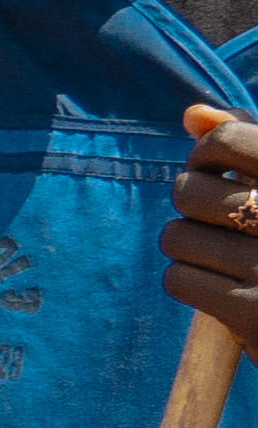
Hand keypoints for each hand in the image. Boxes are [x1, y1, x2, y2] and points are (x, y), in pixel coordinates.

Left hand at [161, 107, 257, 350]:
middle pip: (189, 191)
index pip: (229, 139)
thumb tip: (192, 114)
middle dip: (194, 208)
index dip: (206, 154)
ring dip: (190, 248)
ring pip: (177, 237)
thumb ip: (250, 145)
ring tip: (225, 257)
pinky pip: (179, 279)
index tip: (215, 170)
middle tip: (223, 223)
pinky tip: (222, 288)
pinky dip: (190, 283)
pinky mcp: (255, 313)